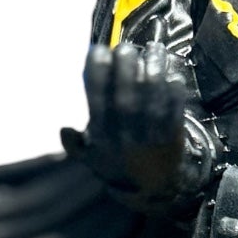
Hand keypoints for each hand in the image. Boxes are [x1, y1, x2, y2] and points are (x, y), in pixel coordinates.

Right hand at [79, 40, 186, 198]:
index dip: (96, 75)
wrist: (155, 191)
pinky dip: (174, 91)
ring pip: (151, 101)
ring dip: (153, 72)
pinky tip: (172, 73)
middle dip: (125, 70)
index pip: (97, 102)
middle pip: (125, 99)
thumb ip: (76, 145)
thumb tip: (63, 130)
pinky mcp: (173, 138)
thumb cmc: (119, 167)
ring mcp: (150, 139)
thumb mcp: (92, 160)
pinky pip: (174, 111)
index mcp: (103, 138)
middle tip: (126, 47)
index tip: (98, 50)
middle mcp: (126, 138)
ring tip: (153, 49)